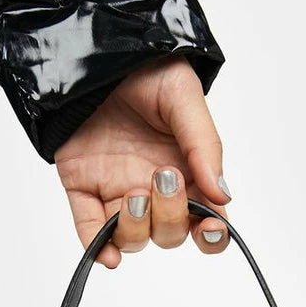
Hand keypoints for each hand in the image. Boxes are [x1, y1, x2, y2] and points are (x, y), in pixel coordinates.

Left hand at [54, 55, 230, 267]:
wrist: (92, 52)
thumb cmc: (144, 70)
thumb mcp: (182, 97)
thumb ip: (204, 146)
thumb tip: (222, 195)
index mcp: (187, 170)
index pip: (206, 219)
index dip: (212, 235)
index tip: (210, 228)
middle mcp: (154, 188)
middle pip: (169, 233)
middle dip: (171, 215)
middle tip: (163, 176)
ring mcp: (117, 191)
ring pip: (132, 238)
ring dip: (136, 228)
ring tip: (133, 195)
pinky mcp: (83, 188)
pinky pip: (89, 231)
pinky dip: (96, 247)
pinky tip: (105, 254)